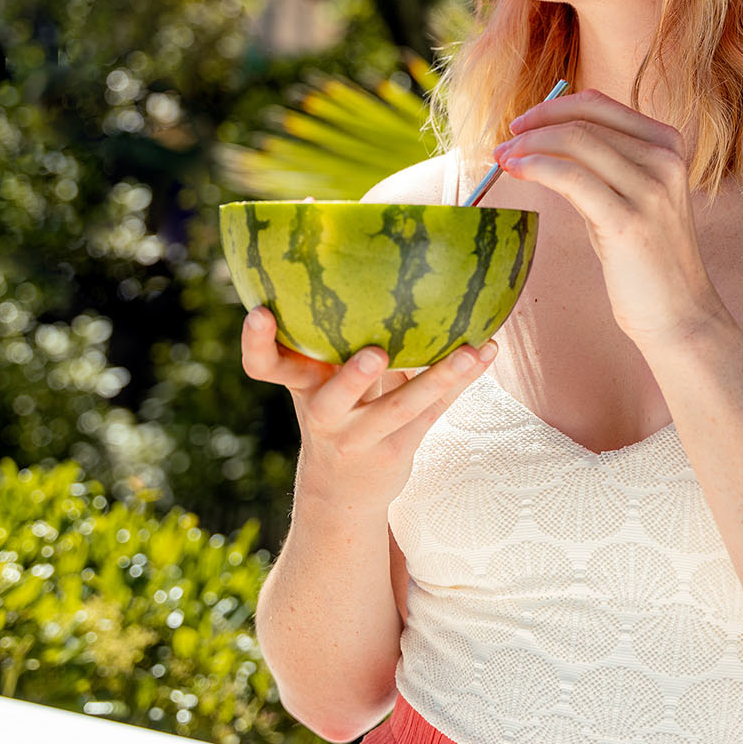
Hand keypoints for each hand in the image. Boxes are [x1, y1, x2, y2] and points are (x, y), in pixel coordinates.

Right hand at [241, 307, 496, 512]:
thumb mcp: (319, 378)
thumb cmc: (334, 410)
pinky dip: (461, 381)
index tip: (259, 312)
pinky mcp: (394, 452)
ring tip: (470, 351)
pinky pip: (432, 413)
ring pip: (401, 409)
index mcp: (300, 386)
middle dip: (352, 379)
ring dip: (437, 378)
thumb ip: (334, 334)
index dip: (256, 342)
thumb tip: (363, 250)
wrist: (339, 493)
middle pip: (332, 401)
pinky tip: (487, 352)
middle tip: (375, 354)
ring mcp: (359, 439)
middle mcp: (324, 416)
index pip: (263, 365)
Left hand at [493, 88, 724, 353]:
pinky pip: (572, 178)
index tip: (520, 125)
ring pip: (576, 142)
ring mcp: (651, 189)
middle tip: (502, 146)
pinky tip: (518, 171)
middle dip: (534, 128)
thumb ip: (601, 165)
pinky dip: (538, 167)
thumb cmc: (645, 258)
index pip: (599, 105)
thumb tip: (544, 141)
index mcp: (667, 144)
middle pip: (584, 121)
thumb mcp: (628, 197)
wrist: (679, 315)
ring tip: (502, 160)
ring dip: (529, 146)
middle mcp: (664, 159)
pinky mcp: (629, 221)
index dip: (552, 109)